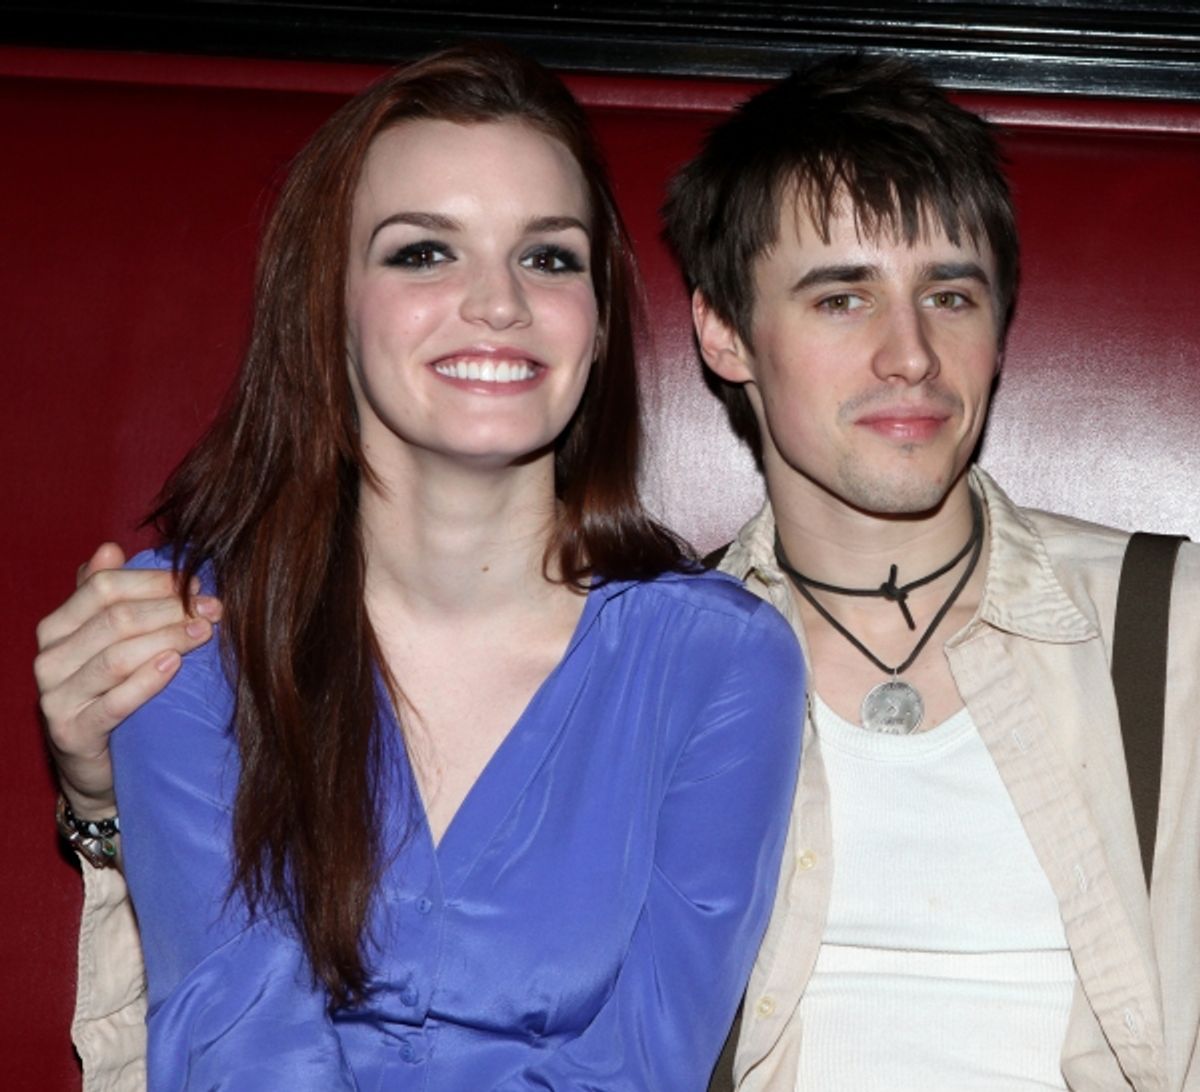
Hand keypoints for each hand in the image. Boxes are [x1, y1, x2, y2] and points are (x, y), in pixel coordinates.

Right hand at [35, 543, 222, 817]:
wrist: (99, 765)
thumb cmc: (111, 691)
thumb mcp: (109, 642)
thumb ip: (106, 596)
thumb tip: (110, 547)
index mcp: (56, 627)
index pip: (103, 588)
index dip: (154, 582)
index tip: (198, 583)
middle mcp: (49, 659)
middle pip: (115, 620)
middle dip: (170, 609)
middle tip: (214, 609)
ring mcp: (56, 698)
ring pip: (117, 657)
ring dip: (167, 639)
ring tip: (204, 632)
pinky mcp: (72, 733)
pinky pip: (114, 701)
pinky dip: (147, 680)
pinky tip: (175, 665)